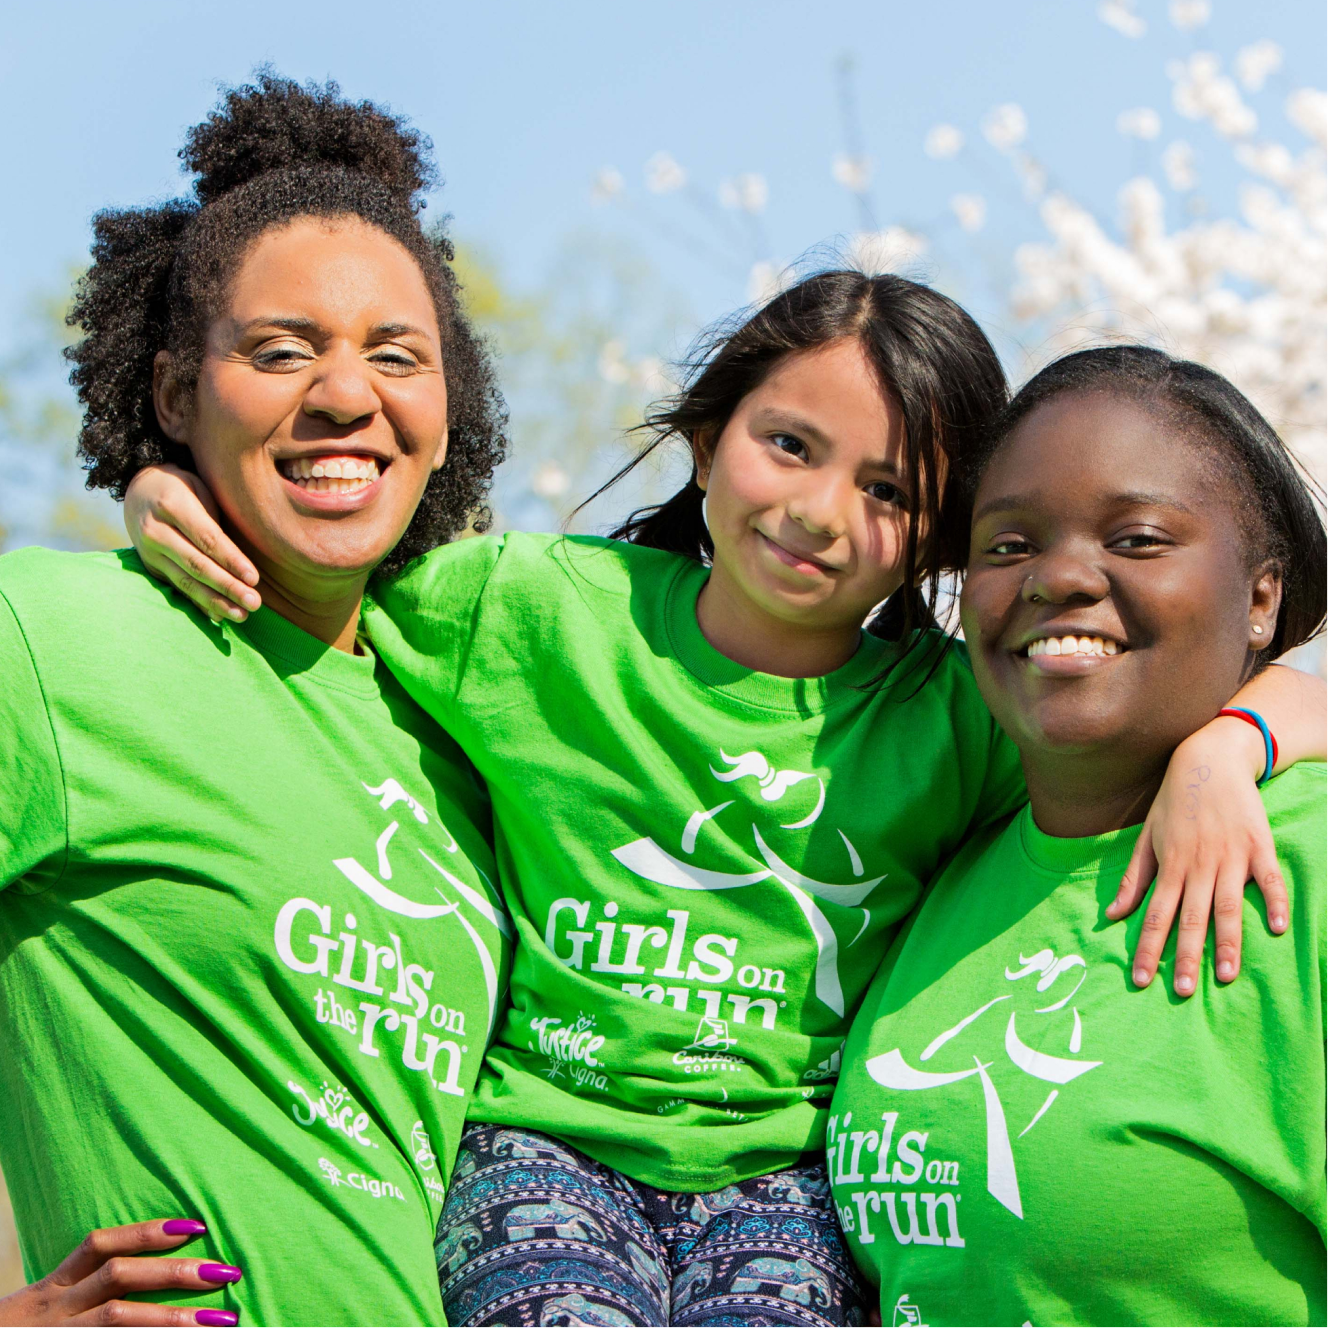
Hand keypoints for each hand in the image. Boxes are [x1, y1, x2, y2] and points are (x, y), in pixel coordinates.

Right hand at [0, 1219, 240, 1325]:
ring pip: (117, 1320)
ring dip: (172, 1319)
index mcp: (53, 1288)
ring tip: (220, 1321)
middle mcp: (54, 1309)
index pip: (99, 1245)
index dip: (146, 1233)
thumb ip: (91, 1286)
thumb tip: (172, 1253)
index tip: (196, 1227)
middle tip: (227, 1272)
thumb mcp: (48, 1306)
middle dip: (174, 1274)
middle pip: (117, 1278)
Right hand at [123, 465, 260, 622]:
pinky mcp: (150, 567)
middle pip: (197, 565)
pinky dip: (199, 604)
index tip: (254, 579)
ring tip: (242, 615)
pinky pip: (177, 588)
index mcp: (171, 505)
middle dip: (227, 587)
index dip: (231, 560)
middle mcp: (155, 530)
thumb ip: (216, 522)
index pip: (207, 539)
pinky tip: (219, 616)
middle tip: (254, 603)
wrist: (139, 490)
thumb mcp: (201, 490)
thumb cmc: (185, 488)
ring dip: (215, 602)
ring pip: (185, 581)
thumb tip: (243, 561)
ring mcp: (149, 551)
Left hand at [1107, 719, 1287, 995]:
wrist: (1209, 760)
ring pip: (1227, 906)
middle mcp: (1198, 866)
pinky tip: (1275, 928)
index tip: (1141, 980)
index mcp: (1169, 866)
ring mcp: (1230, 857)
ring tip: (1225, 975)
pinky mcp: (1259, 846)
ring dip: (1227, 942)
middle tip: (1181, 991)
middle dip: (1185, 956)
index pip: (1154, 916)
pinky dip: (1273, 902)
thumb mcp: (1147, 837)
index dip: (1147, 948)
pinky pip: (1269, 879)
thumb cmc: (1174, 802)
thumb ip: (1133, 879)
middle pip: (1190, 918)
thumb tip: (1112, 915)